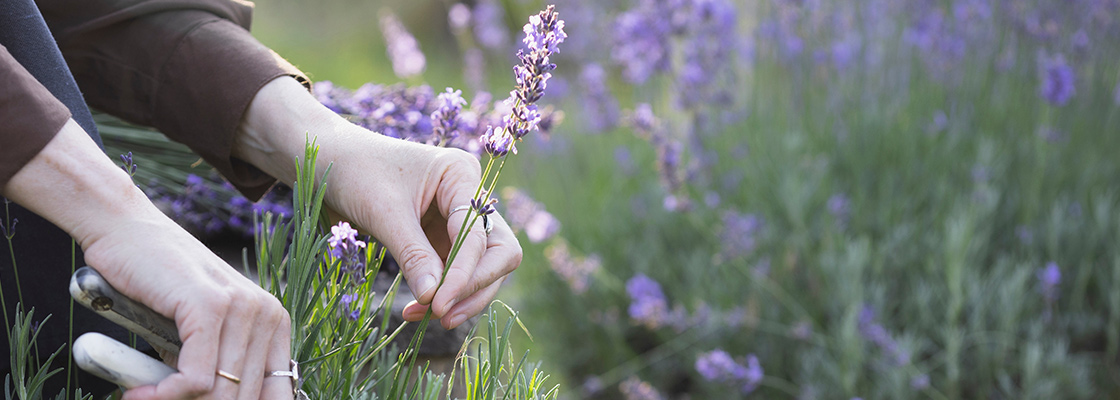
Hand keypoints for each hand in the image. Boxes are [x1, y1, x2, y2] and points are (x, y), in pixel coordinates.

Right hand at [4, 120, 293, 399]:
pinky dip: (164, 395)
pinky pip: (195, 379)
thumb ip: (216, 366)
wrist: (126, 232)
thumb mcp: (199, 332)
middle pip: (244, 397)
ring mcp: (242, 309)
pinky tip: (138, 394)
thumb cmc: (158, 287)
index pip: (276, 392)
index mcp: (273, 324)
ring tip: (142, 398)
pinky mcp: (209, 307)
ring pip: (221, 394)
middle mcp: (267, 315)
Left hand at [234, 77, 522, 328]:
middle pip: (498, 253)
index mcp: (461, 175)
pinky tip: (417, 309)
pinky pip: (454, 274)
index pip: (480, 235)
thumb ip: (413, 254)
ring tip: (423, 315)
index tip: (439, 304)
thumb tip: (434, 299)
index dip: (465, 273)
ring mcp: (456, 220)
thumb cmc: (354, 172)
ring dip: (459, 297)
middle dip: (474, 286)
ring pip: (481, 269)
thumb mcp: (384, 213)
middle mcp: (468, 196)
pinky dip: (440, 295)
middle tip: (442, 314)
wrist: (326, 162)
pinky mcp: (440, 239)